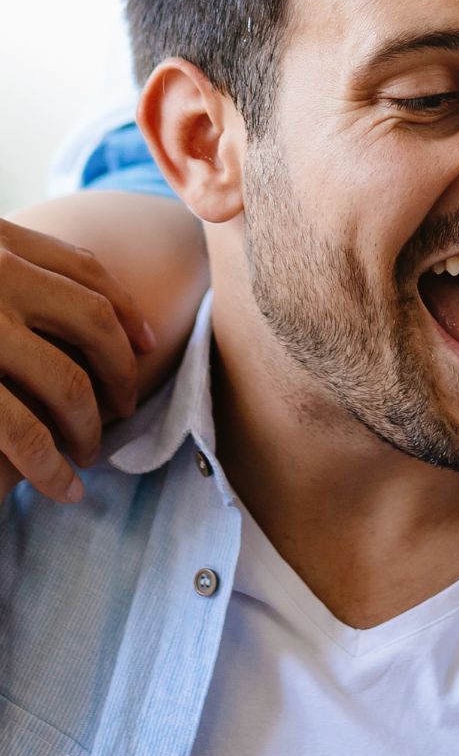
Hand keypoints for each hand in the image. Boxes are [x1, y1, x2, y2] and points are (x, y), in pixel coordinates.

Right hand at [0, 219, 155, 504]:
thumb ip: (7, 269)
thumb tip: (75, 300)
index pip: (82, 267)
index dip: (123, 307)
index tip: (149, 343)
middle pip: (91, 321)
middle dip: (120, 371)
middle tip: (125, 409)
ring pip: (67, 382)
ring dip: (90, 428)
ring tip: (90, 456)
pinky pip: (26, 433)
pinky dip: (51, 468)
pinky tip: (63, 488)